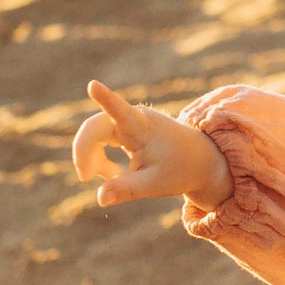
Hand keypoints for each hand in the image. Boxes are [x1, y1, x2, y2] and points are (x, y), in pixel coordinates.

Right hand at [71, 79, 231, 211]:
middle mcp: (132, 117)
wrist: (199, 160)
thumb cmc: (180, 169)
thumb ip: (125, 189)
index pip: (120, 110)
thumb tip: (100, 199)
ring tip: (110, 177)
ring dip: (93, 157)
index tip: (93, 85)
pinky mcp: (124, 128)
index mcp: (143, 127)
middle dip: (85, 152)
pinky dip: (99, 158)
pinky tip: (112, 174)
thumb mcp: (154, 184)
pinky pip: (99, 140)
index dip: (104, 99)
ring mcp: (127, 120)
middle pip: (94, 128)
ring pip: (94, 135)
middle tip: (86, 177)